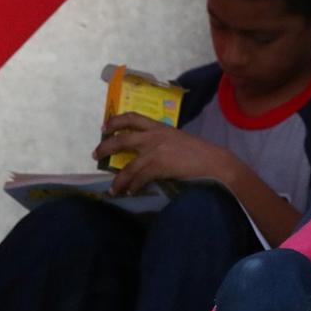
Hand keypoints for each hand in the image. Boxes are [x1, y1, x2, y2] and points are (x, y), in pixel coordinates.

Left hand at [94, 113, 233, 194]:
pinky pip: (139, 178)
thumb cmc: (200, 152)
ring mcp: (155, 151)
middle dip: (105, 147)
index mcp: (159, 127)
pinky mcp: (158, 166)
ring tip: (113, 189)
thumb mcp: (178, 140)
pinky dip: (132, 187)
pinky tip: (131, 192)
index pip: (132, 117)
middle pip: (121, 139)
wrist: (213, 161)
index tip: (104, 128)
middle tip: (96, 155)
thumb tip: (151, 153)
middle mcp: (154, 136)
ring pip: (127, 166)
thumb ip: (163, 142)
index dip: (115, 122)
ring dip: (118, 180)